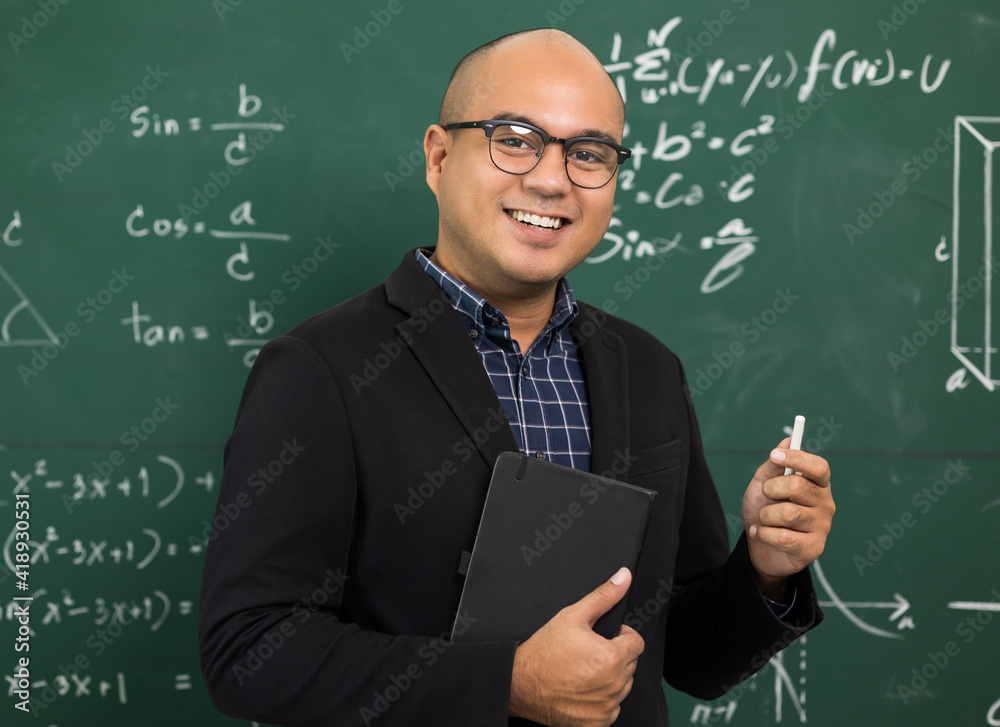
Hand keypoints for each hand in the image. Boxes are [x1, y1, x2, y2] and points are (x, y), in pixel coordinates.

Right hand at [508, 567, 644, 726]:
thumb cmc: (544, 650)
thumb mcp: (573, 616)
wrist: (520, 683)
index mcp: (612, 657)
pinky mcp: (596, 724)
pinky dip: (600, 701)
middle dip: (615, 656)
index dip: (621, 636)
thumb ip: (603, 596)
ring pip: (621, 687)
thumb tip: (624, 577)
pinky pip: (611, 709)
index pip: (637, 643)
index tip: (604, 637)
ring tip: (583, 671)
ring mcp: (605, 707)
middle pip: (630, 665)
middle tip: (588, 653)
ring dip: (609, 679)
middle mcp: (613, 685)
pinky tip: (581, 691)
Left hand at [741, 438, 834, 596]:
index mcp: (817, 484)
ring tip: (764, 519)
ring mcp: (822, 527)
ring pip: (788, 513)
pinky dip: (763, 534)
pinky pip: (784, 537)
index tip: (775, 455)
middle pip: (799, 486)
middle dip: (772, 489)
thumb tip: (786, 441)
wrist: (758, 548)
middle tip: (766, 496)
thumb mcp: (762, 485)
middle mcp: (825, 503)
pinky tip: (760, 533)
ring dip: (765, 515)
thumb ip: (773, 466)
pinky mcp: (814, 548)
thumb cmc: (764, 511)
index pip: (819, 467)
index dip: (798, 458)